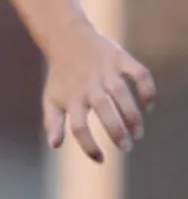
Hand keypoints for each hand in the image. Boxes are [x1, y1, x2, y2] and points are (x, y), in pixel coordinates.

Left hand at [43, 23, 155, 161]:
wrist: (67, 39)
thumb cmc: (61, 76)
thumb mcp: (51, 98)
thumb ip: (53, 122)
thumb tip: (55, 145)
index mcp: (71, 97)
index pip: (79, 127)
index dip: (89, 146)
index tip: (101, 159)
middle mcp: (89, 85)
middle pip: (104, 110)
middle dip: (118, 132)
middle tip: (127, 147)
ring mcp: (105, 71)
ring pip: (122, 94)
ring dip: (133, 116)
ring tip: (137, 133)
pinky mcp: (120, 58)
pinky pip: (139, 74)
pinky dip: (147, 90)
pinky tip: (148, 106)